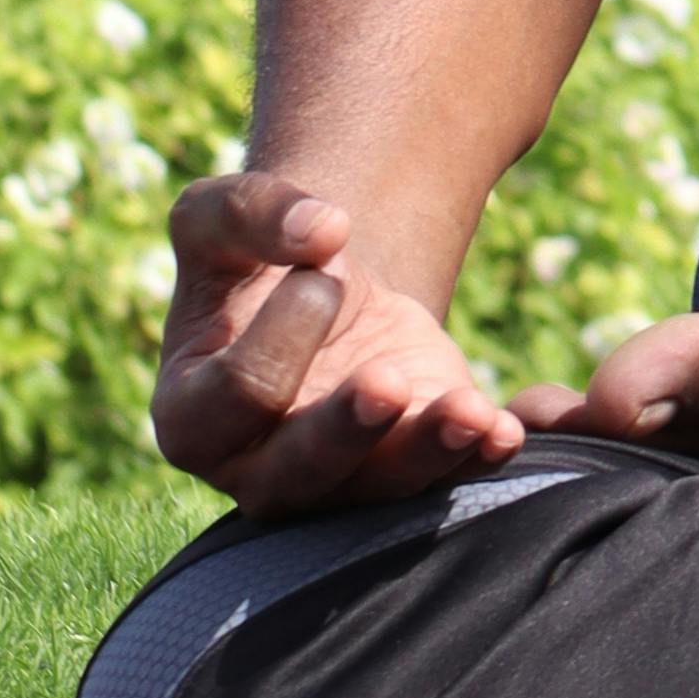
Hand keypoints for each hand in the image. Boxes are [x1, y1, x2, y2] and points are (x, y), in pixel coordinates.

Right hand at [151, 167, 524, 516]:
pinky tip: (506, 428)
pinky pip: (445, 478)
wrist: (320, 287)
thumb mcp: (216, 220)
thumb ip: (249, 211)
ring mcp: (337, 479)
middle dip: (346, 430)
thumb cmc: (251, 262)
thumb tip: (324, 229)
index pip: (234, 397)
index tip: (322, 274)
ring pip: (381, 486)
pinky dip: (479, 456)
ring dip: (430, 452)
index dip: (280, 339)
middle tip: (387, 381)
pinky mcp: (407, 465)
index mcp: (193, 416)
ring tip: (473, 411)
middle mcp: (258, 467)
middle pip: (300, 473)